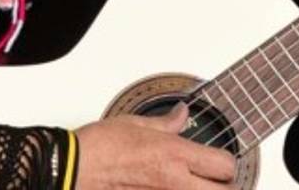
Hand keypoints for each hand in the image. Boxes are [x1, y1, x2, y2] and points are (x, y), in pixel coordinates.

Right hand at [74, 103, 236, 188]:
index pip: (225, 165)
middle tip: (217, 181)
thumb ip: (167, 123)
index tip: (220, 161)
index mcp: (174, 154)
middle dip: (225, 187)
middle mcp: (173, 182)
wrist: (71, 169)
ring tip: (195, 186)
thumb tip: (182, 114)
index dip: (227, 164)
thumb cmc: (98, 147)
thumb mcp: (136, 124)